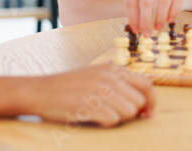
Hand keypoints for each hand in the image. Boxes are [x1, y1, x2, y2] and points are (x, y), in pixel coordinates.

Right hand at [29, 64, 154, 126]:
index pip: (146, 84)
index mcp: (112, 68)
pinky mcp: (90, 105)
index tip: (148, 113)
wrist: (40, 91)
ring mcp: (99, 90)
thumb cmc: (69, 87)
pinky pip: (113, 120)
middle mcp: (108, 77)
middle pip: (139, 101)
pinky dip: (106, 123)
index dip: (151, 100)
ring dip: (119, 118)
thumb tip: (144, 107)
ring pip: (129, 112)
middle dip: (132, 113)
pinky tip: (93, 117)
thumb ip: (119, 85)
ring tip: (102, 114)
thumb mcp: (95, 76)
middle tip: (116, 115)